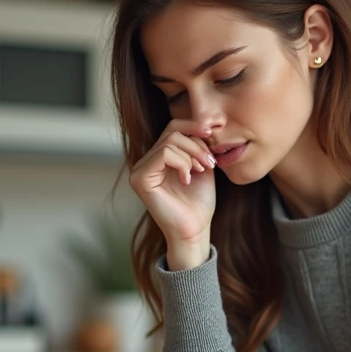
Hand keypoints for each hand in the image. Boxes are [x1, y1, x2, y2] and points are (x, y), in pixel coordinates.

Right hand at [128, 120, 216, 258]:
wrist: (195, 229)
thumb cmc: (198, 202)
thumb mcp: (202, 166)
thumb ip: (198, 145)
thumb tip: (202, 123)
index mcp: (158, 157)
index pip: (173, 128)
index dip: (193, 128)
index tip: (211, 136)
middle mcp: (145, 162)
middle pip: (171, 131)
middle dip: (196, 143)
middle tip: (210, 162)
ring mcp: (140, 170)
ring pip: (169, 142)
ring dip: (192, 154)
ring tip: (201, 170)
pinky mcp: (140, 179)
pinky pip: (163, 154)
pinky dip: (181, 163)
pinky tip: (187, 179)